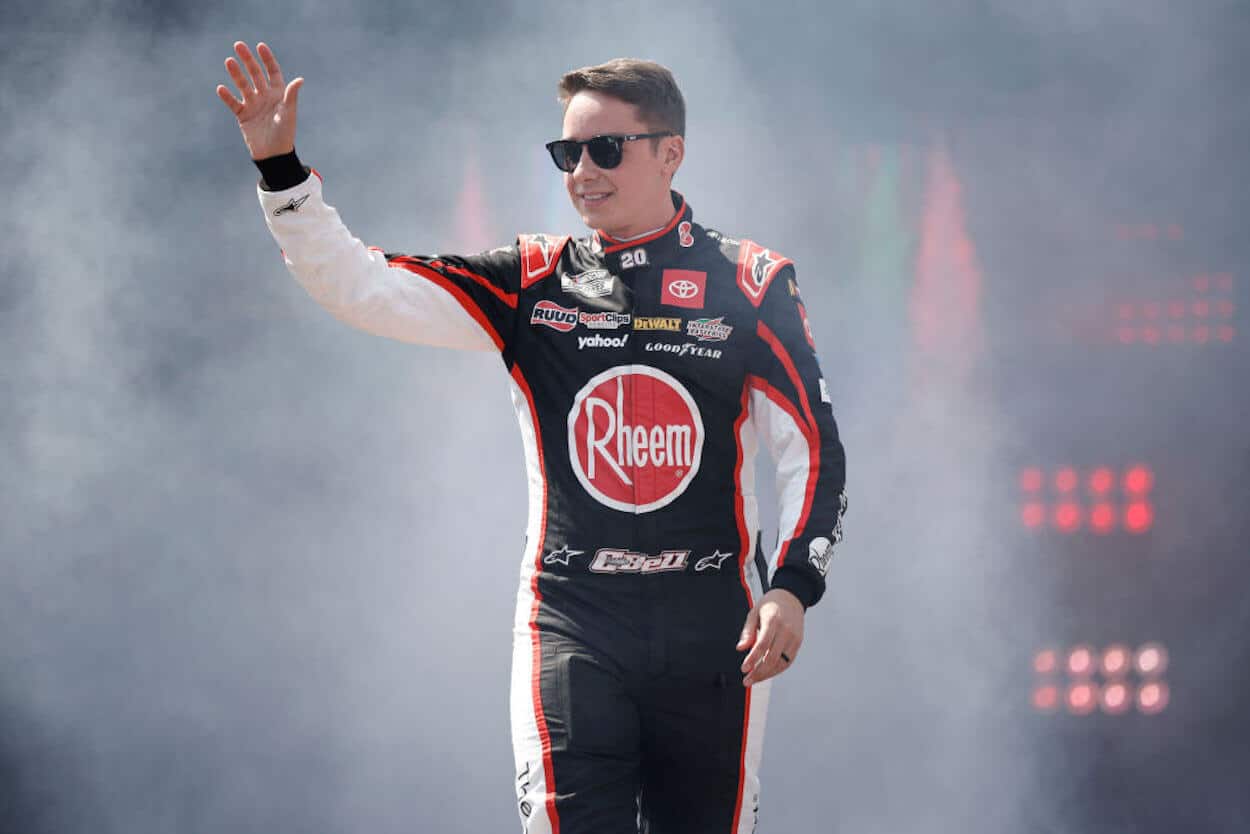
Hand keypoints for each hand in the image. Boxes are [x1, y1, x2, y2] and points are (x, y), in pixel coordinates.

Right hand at [215, 41, 303, 160]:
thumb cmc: (285, 133)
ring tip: (229, 61)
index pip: (272, 72)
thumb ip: (291, 95)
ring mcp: (252, 104)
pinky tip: (221, 88)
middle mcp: (264, 96)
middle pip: (255, 74)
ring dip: (236, 74)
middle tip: (238, 45)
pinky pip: (233, 103)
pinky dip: (227, 96)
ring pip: (242, 85)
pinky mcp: (243, 115)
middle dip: (248, 59)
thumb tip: (300, 79)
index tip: (260, 46)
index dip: (267, 59)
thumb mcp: (288, 113)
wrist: (273, 154)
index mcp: (278, 94)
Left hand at [736, 588, 804, 686]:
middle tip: (746, 680)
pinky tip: (766, 673)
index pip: (762, 645)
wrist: (791, 597)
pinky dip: (777, 670)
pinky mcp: (798, 643)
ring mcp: (794, 638)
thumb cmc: (770, 605)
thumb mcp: (754, 613)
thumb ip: (747, 632)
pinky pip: (788, 661)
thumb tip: (740, 648)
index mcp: (772, 621)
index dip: (752, 659)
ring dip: (767, 674)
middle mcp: (785, 630)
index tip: (744, 669)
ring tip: (754, 679)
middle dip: (758, 672)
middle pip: (772, 657)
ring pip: (781, 663)